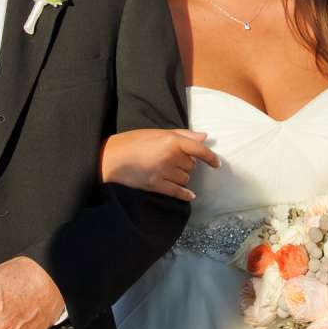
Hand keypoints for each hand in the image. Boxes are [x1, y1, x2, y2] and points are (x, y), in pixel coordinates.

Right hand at [102, 128, 220, 200]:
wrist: (111, 157)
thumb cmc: (132, 141)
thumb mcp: (157, 132)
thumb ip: (182, 134)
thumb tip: (204, 137)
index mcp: (171, 140)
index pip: (198, 149)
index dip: (210, 157)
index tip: (216, 163)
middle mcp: (170, 156)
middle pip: (191, 166)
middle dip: (186, 164)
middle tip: (173, 161)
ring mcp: (164, 172)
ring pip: (185, 179)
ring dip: (182, 177)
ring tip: (169, 172)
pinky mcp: (156, 185)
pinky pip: (178, 192)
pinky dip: (186, 195)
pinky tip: (190, 196)